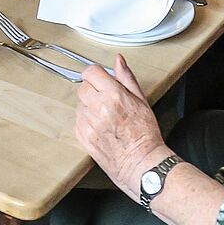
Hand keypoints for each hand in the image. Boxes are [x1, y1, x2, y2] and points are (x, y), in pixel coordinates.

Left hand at [74, 56, 167, 199]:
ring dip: (89, 107)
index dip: (95, 74)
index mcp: (114, 95)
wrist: (142, 164)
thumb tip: (119, 61)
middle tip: (106, 101)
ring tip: (105, 118)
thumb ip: (127, 78)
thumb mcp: (141, 101)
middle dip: (93, 91)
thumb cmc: (145, 135)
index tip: (99, 79)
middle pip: (83, 87)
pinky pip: (77, 121)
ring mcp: (89, 123)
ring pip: (79, 105)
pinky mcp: (83, 137)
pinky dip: (85, 122)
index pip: (91, 72)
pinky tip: (100, 128)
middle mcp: (99, 107)